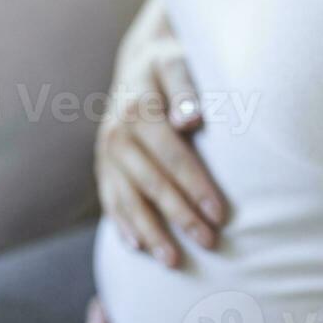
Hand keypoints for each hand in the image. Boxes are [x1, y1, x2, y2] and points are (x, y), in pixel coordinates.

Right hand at [95, 40, 225, 267]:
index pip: (173, 155)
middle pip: (152, 183)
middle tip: (209, 243)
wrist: (139, 61)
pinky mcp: (102, 165)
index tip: (219, 214)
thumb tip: (189, 119)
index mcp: (139, 109)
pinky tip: (138, 248)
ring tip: (174, 261)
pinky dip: (123, 225)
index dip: (196, 186)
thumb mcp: (178, 63)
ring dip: (151, 232)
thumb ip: (186, 89)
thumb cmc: (171, 64)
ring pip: (128, 199)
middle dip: (181, 216)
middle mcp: (117, 133)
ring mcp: (106, 152)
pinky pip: (110, 200)